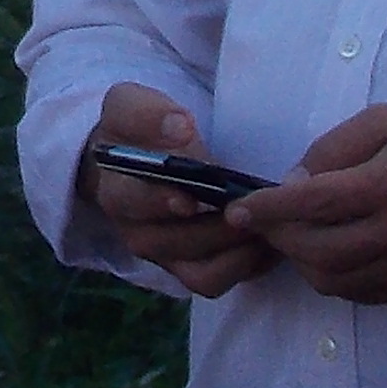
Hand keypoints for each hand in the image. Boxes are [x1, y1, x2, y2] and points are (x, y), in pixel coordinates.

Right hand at [83, 85, 278, 296]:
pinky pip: (220, 281)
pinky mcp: (192, 270)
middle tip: (248, 209)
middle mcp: (137, 232)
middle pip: (173, 245)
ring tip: (266, 222)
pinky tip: (270, 238)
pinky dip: (248, 265)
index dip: (160, 202)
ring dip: (237, 250)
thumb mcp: (130, 106)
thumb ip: (148, 113)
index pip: (133, 202)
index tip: (188, 198)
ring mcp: (166, 257)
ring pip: (200, 273)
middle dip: (214, 229)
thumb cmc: (139, 131)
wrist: (143, 159)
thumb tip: (179, 127)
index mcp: (116, 190)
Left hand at [225, 105, 386, 304]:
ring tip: (295, 237)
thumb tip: (293, 181)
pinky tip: (327, 255)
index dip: (269, 208)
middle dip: (279, 237)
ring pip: (333, 279)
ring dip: (301, 261)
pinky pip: (359, 294)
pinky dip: (332, 278)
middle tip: (265, 223)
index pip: (315, 202)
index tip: (239, 210)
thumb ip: (335, 147)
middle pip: (318, 249)